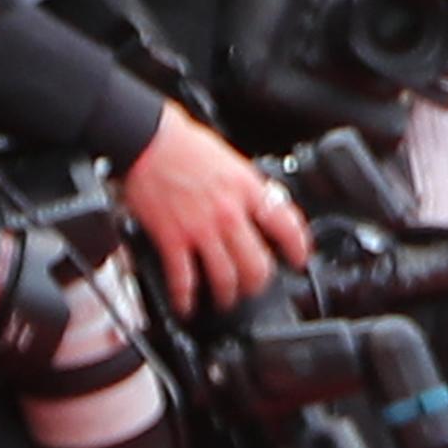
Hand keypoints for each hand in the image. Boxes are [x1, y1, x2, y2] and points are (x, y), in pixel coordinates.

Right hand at [120, 104, 302, 310]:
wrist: (148, 141)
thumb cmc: (186, 145)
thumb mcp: (233, 161)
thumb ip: (249, 188)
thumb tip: (263, 205)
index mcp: (248, 190)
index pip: (286, 225)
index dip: (298, 248)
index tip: (299, 259)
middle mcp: (229, 213)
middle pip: (257, 262)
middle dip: (259, 282)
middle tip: (256, 287)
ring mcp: (201, 229)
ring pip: (225, 277)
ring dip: (227, 295)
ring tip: (226, 300)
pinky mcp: (172, 238)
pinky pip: (183, 278)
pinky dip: (185, 298)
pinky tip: (187, 306)